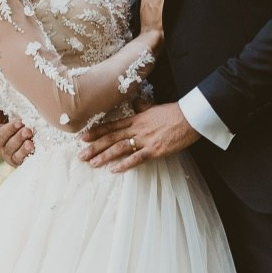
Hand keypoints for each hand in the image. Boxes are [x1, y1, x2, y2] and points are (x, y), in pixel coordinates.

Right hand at [0, 100, 33, 166]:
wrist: (30, 141)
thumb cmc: (15, 127)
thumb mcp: (5, 118)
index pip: (1, 134)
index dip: (10, 128)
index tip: (20, 121)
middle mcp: (3, 148)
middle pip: (8, 144)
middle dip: (18, 137)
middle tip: (28, 129)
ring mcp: (11, 157)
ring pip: (15, 153)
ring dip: (23, 147)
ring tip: (31, 140)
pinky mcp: (20, 163)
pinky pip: (22, 161)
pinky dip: (26, 154)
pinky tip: (33, 148)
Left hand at [79, 101, 200, 172]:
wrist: (190, 117)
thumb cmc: (174, 112)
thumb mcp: (155, 107)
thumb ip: (143, 106)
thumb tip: (136, 102)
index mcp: (136, 118)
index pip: (112, 126)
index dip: (96, 132)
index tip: (83, 138)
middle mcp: (137, 129)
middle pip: (111, 138)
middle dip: (95, 147)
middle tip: (81, 156)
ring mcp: (145, 139)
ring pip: (119, 148)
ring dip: (104, 156)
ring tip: (92, 163)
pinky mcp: (155, 150)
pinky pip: (136, 158)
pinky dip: (124, 164)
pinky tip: (113, 170)